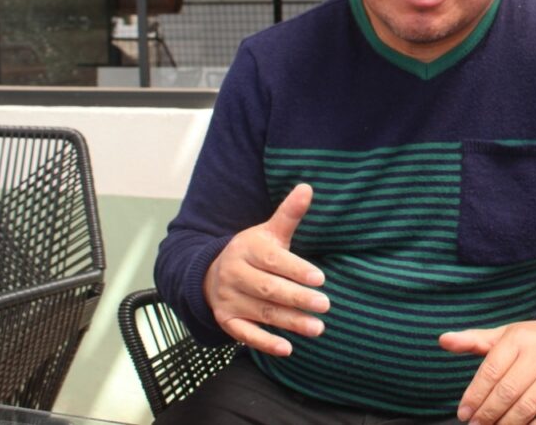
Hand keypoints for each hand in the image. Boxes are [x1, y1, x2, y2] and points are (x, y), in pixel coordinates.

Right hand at [203, 183, 328, 355]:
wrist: (209, 273)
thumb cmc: (252, 252)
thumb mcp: (268, 231)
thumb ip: (289, 214)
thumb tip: (307, 187)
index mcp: (247, 249)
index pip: (273, 261)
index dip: (296, 269)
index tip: (320, 278)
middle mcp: (235, 274)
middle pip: (269, 289)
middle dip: (298, 298)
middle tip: (326, 305)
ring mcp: (229, 299)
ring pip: (262, 312)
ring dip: (290, 322)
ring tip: (318, 328)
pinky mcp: (226, 320)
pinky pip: (245, 334)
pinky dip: (265, 342)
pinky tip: (287, 348)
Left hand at [439, 319, 535, 424]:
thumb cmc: (533, 340)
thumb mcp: (504, 335)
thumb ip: (473, 340)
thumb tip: (443, 340)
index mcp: (518, 339)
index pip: (491, 370)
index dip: (474, 395)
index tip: (463, 412)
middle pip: (507, 391)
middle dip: (487, 413)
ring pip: (527, 407)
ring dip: (506, 424)